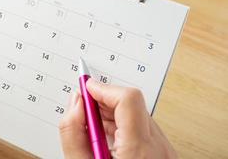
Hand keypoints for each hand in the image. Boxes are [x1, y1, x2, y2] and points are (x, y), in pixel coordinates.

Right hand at [59, 79, 176, 158]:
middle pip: (132, 104)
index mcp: (140, 150)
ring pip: (137, 114)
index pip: (127, 99)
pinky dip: (122, 124)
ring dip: (112, 112)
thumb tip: (75, 104)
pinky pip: (142, 127)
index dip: (104, 88)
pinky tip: (107, 135)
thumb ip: (73, 133)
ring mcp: (165, 151)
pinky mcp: (163, 153)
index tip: (86, 87)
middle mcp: (159, 148)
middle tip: (84, 105)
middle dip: (104, 100)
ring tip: (92, 124)